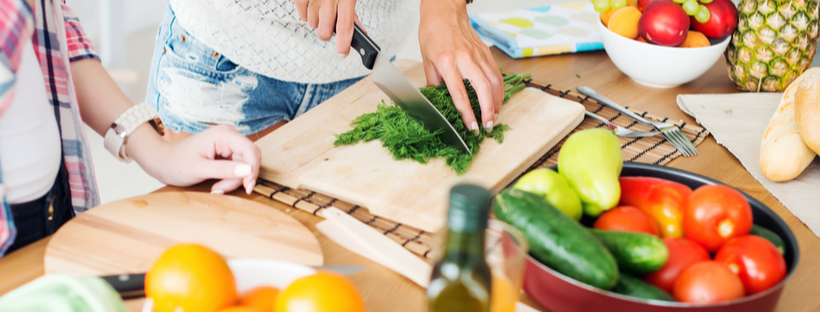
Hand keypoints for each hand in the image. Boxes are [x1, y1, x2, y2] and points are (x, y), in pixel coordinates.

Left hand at [132, 125, 261, 194]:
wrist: (163, 161)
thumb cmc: (175, 163)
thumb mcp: (198, 169)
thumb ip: (224, 169)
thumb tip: (249, 170)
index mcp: (223, 134)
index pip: (250, 150)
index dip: (253, 169)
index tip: (248, 188)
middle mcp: (229, 136)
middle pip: (249, 159)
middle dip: (240, 177)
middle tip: (220, 189)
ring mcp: (229, 144)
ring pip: (245, 165)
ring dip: (234, 180)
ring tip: (216, 187)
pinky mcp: (228, 152)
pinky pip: (239, 167)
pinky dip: (231, 179)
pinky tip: (217, 183)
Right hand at [291, 0, 363, 56]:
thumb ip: (352, 12)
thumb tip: (359, 30)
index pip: (345, 27)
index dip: (344, 44)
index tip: (343, 52)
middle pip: (325, 32)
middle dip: (327, 33)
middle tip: (329, 25)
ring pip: (312, 24)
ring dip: (317, 20)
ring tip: (321, 7)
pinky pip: (301, 15)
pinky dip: (306, 12)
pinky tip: (312, 3)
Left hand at [419, 0, 502, 132]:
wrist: (444, 11)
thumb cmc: (433, 32)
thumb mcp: (427, 60)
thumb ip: (434, 82)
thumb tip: (438, 101)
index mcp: (447, 62)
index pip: (460, 93)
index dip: (467, 113)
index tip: (472, 127)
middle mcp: (465, 59)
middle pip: (482, 89)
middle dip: (487, 111)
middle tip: (488, 126)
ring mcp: (478, 55)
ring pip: (494, 82)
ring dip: (496, 102)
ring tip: (494, 117)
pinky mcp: (485, 52)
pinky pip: (496, 73)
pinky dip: (499, 89)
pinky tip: (497, 100)